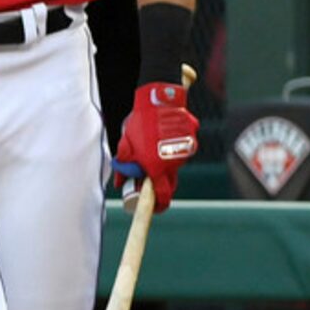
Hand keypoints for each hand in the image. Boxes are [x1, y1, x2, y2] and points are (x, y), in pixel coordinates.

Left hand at [114, 80, 198, 211]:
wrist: (160, 101)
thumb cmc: (140, 123)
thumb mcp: (126, 144)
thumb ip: (124, 166)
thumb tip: (119, 183)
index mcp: (157, 166)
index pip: (162, 195)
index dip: (158, 205)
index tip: (154, 209)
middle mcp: (174, 163)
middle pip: (170, 183)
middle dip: (161, 186)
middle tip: (149, 183)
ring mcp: (184, 152)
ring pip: (175, 165)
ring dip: (165, 163)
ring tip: (153, 149)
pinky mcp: (191, 140)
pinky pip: (181, 149)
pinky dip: (173, 148)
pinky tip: (163, 136)